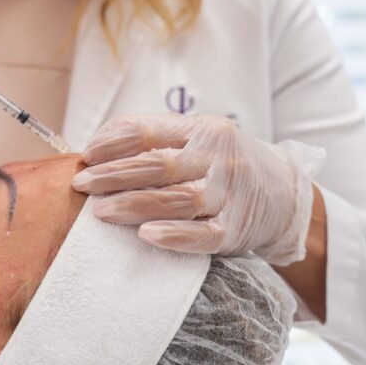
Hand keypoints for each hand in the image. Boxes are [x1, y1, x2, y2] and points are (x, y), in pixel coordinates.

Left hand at [72, 113, 324, 264]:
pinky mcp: (236, 229)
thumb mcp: (196, 137)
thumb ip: (153, 135)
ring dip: (135, 205)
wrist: (284, 194)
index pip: (149, 131)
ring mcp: (229, 193)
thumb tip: (97, 143)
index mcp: (201, 129)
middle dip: (114, 175)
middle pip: (159, 165)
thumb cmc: (223, 164)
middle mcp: (218, 157)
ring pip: (179, 198)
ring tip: (101, 212)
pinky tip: (147, 235)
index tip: (86, 156)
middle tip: (81, 185)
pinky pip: (204, 234)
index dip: (113, 144)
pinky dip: (175, 235)